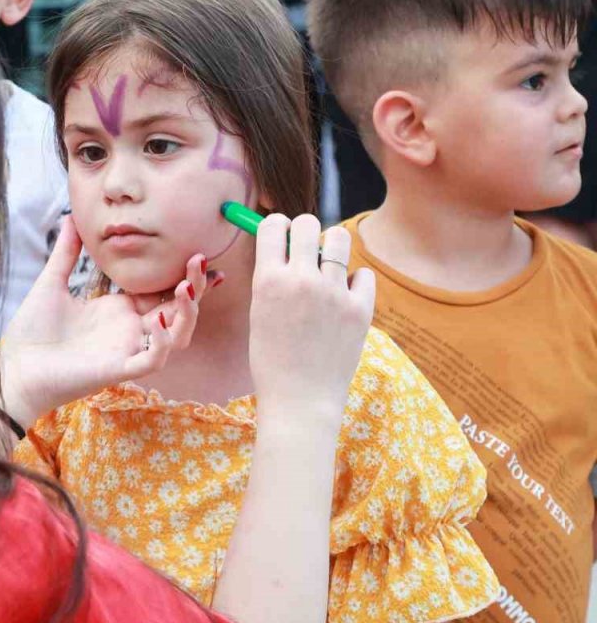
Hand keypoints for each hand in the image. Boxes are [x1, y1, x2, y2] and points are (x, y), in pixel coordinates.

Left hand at [0, 216, 208, 426]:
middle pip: (178, 309)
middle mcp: (130, 330)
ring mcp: (127, 350)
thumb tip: (72, 215)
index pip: (163, 290)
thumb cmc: (33, 331)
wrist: (15, 366)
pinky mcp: (119, 369)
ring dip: (188, 313)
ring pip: (177, 336)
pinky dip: (164, 342)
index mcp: (119, 310)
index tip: (199, 251)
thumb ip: (67, 252)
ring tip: (186, 287)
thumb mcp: (52, 283)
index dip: (184, 274)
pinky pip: (154, 359)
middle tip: (199, 259)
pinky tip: (160, 320)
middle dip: (194, 286)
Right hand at [248, 214, 374, 421]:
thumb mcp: (259, 311)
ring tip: (327, 270)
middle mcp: (302, 279)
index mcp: (269, 279)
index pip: (275, 224)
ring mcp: (334, 293)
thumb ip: (271, 276)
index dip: (277, 227)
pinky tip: (343, 298)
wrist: (300, 400)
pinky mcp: (361, 309)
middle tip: (304, 252)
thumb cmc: (272, 359)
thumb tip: (285, 244)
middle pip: (307, 223)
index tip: (281, 239)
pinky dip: (354, 281)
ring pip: (339, 239)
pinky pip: (363, 274)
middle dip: (304, 232)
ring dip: (331, 248)